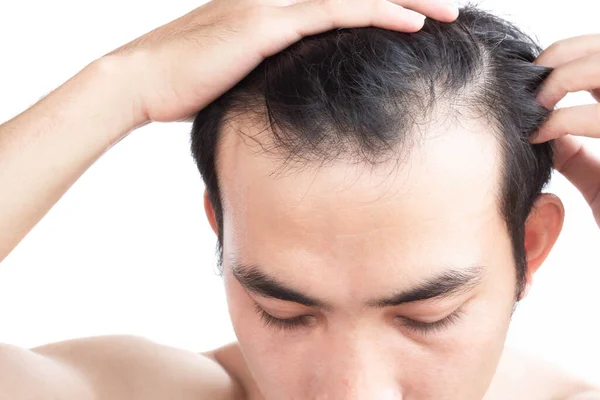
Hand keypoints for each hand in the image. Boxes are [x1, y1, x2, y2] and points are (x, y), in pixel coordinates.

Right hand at [103, 0, 457, 126]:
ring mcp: (273, 5)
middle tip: (449, 5)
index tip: (419, 12)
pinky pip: (334, 12)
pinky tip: (413, 22)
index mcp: (274, 5)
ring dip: (406, 0)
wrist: (141, 80)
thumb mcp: (239, 70)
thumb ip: (273, 69)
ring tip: (448, 10)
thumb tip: (296, 90)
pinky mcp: (267, 23)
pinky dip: (376, 13)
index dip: (382, 2)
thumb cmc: (187, 83)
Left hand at [531, 34, 599, 227]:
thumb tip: (540, 125)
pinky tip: (541, 134)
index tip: (534, 73)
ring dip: (563, 78)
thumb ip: (573, 146)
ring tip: (538, 105)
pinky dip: (563, 119)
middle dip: (563, 54)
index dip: (569, 51)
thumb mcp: (596, 172)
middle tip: (532, 82)